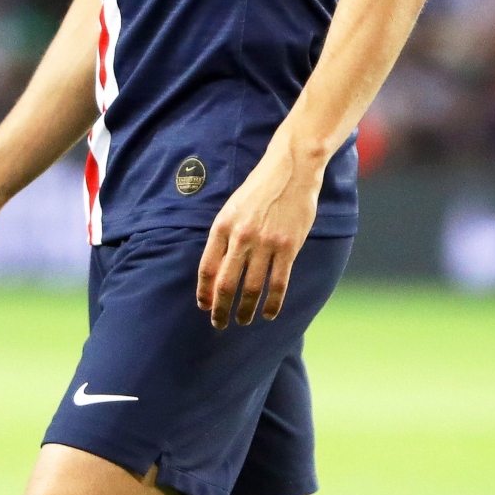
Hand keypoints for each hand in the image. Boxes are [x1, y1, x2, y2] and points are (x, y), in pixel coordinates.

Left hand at [197, 137, 319, 328]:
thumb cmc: (259, 190)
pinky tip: (268, 314)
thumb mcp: (232, 208)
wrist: (291, 169)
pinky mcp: (289, 246)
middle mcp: (241, 237)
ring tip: (243, 320)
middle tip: (219, 324)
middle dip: (220, 308)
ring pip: (252, 287)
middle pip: (226, 283)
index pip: (206, 268)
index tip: (203, 306)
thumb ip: (224, 236)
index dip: (204, 292)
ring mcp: (266, 243)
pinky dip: (273, 302)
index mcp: (222, 227)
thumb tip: (216, 267)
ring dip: (246, 309)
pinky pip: (279, 282)